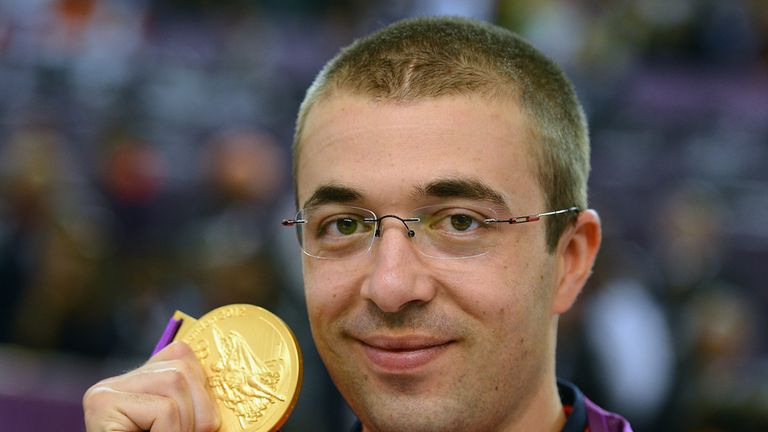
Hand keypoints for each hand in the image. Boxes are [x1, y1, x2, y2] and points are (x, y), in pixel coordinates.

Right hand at [83, 341, 220, 431]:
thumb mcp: (184, 427)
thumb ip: (196, 405)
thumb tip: (234, 380)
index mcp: (138, 381)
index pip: (183, 356)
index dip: (202, 392)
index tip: (200, 424)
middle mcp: (116, 381)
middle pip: (182, 370)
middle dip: (199, 411)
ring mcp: (105, 392)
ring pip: (175, 385)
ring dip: (185, 426)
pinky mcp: (102, 405)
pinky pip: (164, 410)